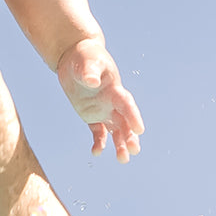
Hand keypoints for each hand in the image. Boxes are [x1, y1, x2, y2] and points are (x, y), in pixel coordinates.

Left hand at [55, 38, 143, 161]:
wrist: (75, 58)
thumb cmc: (86, 56)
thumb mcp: (88, 61)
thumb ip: (90, 72)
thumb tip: (92, 82)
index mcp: (115, 89)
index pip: (126, 104)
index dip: (133, 116)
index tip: (139, 130)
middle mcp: (112, 102)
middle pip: (124, 122)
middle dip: (130, 136)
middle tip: (134, 150)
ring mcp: (103, 110)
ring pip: (116, 130)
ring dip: (120, 144)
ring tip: (122, 159)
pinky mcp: (92, 116)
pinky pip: (98, 132)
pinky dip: (99, 143)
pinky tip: (96, 153)